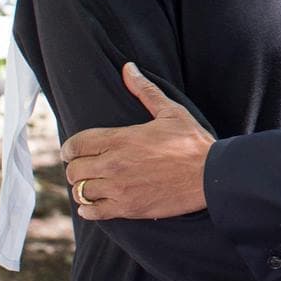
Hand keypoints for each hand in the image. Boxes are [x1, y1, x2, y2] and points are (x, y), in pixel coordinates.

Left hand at [60, 63, 213, 219]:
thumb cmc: (192, 141)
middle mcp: (114, 165)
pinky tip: (95, 202)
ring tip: (93, 182)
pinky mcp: (127, 208)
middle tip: (87, 165)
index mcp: (121, 139)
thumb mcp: (170, 111)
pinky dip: (89, 208)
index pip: (75, 144)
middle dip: (77, 166)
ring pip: (81, 191)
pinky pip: (93, 212)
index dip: (70, 147)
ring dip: (84, 186)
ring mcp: (119, 188)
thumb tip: (128, 68)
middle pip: (74, 169)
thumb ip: (145, 90)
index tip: (74, 150)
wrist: (209, 176)